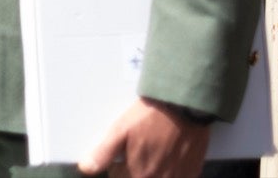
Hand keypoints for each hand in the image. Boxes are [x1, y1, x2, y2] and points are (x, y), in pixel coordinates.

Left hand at [78, 98, 208, 176]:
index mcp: (139, 174)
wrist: (183, 106)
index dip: (116, 166)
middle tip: (136, 149)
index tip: (120, 154)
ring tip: (153, 151)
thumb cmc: (149, 117)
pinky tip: (169, 155)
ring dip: (151, 170)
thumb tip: (85, 168)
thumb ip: (103, 153)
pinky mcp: (192, 173)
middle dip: (133, 169)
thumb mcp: (120, 130)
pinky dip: (169, 172)